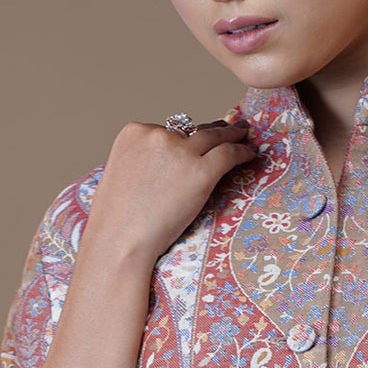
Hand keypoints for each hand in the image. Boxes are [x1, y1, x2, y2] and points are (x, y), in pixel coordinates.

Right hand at [82, 115, 259, 265]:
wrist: (119, 240)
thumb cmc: (117, 220)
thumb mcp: (122, 174)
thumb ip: (142, 162)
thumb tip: (163, 168)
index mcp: (134, 132)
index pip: (168, 129)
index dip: (185, 136)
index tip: (196, 137)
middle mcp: (158, 134)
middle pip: (192, 129)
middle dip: (212, 129)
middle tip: (228, 127)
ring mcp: (181, 151)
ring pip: (214, 136)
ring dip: (231, 135)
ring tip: (243, 136)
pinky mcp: (201, 171)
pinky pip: (229, 155)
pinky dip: (242, 152)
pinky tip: (250, 154)